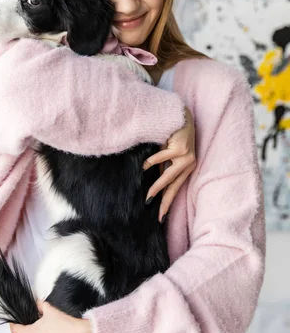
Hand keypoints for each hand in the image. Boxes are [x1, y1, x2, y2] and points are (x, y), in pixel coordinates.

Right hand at [143, 106, 195, 222]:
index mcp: (187, 167)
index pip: (176, 188)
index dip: (168, 202)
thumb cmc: (173, 135)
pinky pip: (162, 158)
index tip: (160, 216)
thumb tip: (152, 180)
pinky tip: (143, 168)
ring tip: (148, 196)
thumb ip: (164, 166)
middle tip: (156, 213)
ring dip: (157, 187)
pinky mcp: (180, 148)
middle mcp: (189, 164)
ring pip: (168, 176)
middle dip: (164, 201)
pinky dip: (151, 163)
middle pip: (173, 186)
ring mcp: (186, 156)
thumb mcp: (169, 153)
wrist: (181, 115)